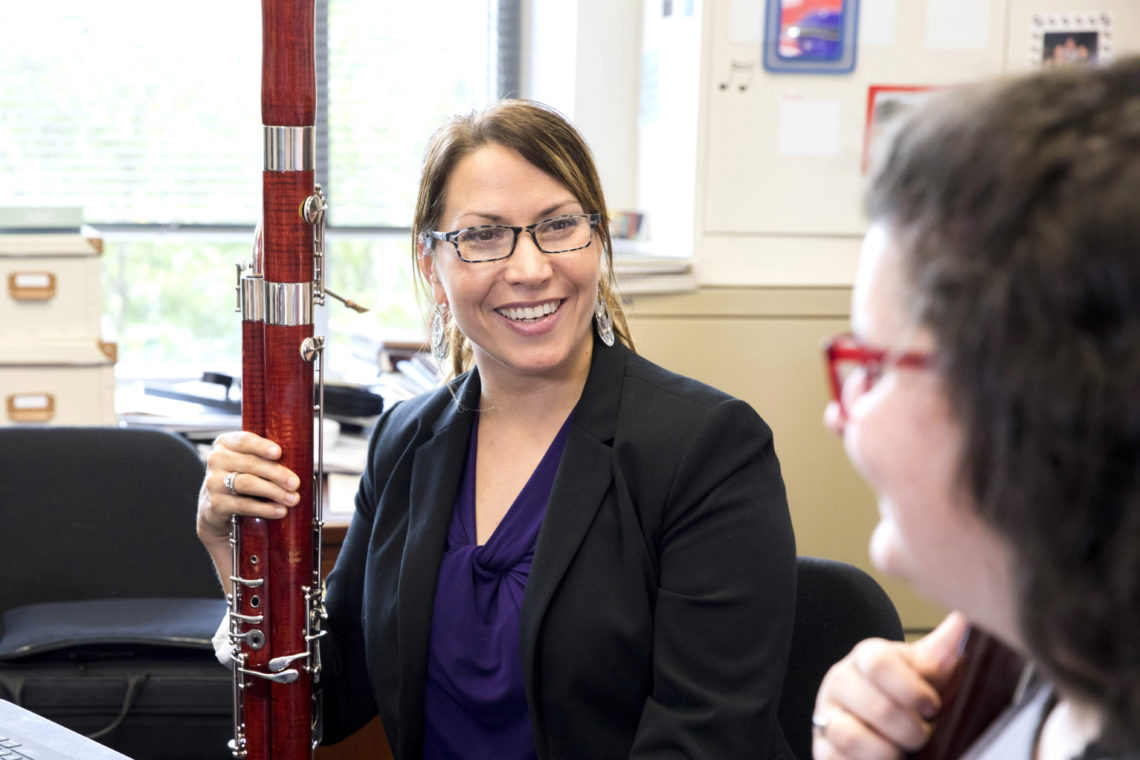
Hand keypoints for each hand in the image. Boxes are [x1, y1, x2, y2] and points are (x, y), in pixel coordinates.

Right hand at [196, 430, 300, 546]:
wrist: (217, 510)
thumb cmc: (241, 479)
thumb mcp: (249, 463)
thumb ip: (265, 457)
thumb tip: (299, 460)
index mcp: (226, 443)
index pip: (244, 440)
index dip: (261, 446)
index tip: (278, 452)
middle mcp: (216, 460)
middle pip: (250, 463)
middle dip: (276, 473)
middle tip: (295, 483)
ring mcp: (213, 482)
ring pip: (247, 484)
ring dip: (274, 491)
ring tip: (292, 498)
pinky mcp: (216, 504)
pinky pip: (244, 505)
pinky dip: (264, 509)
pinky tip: (279, 511)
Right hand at [811, 612, 968, 759]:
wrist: (878, 724)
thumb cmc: (904, 695)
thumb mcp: (923, 674)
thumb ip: (938, 655)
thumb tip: (960, 622)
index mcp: (865, 658)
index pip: (878, 662)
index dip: (910, 688)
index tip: (933, 706)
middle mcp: (840, 682)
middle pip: (873, 706)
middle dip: (909, 729)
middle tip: (922, 735)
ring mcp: (827, 715)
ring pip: (851, 737)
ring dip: (888, 752)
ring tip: (903, 752)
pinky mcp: (822, 748)